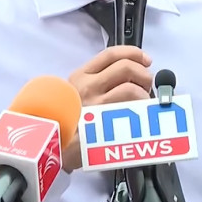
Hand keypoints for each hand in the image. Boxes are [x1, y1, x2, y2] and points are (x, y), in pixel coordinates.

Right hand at [62, 46, 153, 171]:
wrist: (55, 148)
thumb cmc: (69, 122)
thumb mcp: (76, 92)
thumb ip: (99, 80)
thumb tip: (133, 71)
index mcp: (81, 76)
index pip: (111, 54)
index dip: (134, 53)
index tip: (145, 59)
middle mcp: (87, 87)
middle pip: (126, 67)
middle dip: (144, 74)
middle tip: (145, 85)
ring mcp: (95, 105)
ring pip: (132, 88)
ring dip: (144, 95)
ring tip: (142, 103)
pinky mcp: (104, 124)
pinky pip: (132, 111)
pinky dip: (143, 111)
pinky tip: (143, 116)